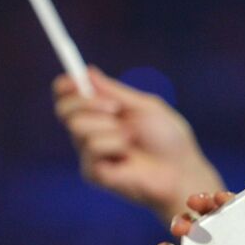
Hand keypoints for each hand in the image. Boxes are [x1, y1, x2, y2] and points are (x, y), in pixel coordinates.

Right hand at [54, 66, 225, 224]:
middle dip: (88, 102)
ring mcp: (90, 153)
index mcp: (102, 113)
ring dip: (110, 127)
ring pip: (78, 126)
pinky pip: (92, 147)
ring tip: (131, 138)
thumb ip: (115, 91)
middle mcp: (91, 132)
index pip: (69, 97)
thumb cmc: (168, 139)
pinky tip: (128, 156)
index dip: (66, 85)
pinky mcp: (92, 172)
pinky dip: (114, 144)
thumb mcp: (144, 107)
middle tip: (115, 108)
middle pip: (64, 109)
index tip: (75, 79)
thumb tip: (88, 72)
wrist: (180, 170)